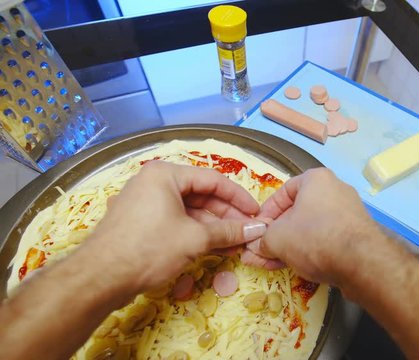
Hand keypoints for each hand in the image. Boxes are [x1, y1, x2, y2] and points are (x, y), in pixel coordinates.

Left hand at [81, 161, 265, 292]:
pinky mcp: (141, 223)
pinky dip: (195, 233)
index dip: (238, 197)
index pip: (213, 179)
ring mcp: (145, 203)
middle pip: (201, 195)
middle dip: (226, 215)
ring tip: (236, 243)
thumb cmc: (148, 249)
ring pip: (189, 210)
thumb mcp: (194, 239)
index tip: (255, 213)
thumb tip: (255, 230)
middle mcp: (153, 183)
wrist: (100, 278)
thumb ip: (228, 231)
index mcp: (165, 174)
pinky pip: (175, 221)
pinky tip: (215, 247)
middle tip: (247, 231)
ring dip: (213, 226)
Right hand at [242, 168, 386, 284]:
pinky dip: (312, 250)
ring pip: (312, 226)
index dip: (266, 213)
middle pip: (298, 211)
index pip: (283, 191)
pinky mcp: (359, 233)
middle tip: (265, 251)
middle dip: (278, 233)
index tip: (257, 231)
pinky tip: (301, 265)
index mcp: (317, 179)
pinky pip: (328, 238)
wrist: (362, 263)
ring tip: (278, 262)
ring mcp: (350, 212)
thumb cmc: (315, 238)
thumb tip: (254, 248)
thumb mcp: (277, 238)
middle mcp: (336, 189)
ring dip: (293, 244)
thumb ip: (261, 240)